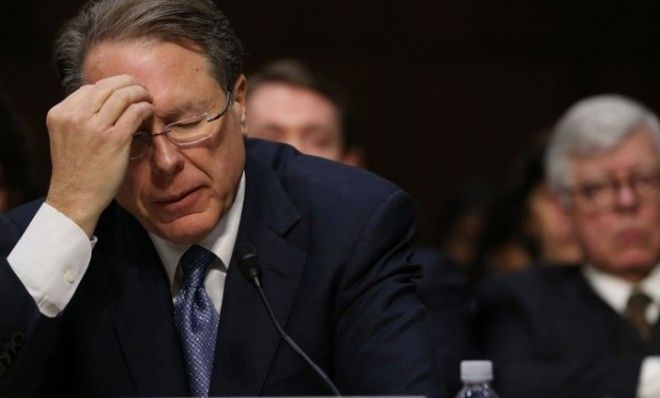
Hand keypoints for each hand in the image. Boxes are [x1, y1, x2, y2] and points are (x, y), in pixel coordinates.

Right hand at [46, 74, 153, 236]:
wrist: (75, 197)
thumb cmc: (75, 170)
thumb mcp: (67, 136)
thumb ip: (79, 118)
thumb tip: (107, 101)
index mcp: (60, 113)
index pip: (89, 88)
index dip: (111, 88)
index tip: (123, 94)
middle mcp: (75, 116)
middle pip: (108, 85)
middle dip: (129, 83)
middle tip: (141, 90)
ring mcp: (94, 126)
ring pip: (124, 95)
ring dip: (140, 93)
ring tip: (148, 99)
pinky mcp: (114, 139)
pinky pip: (135, 112)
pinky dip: (146, 108)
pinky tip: (150, 113)